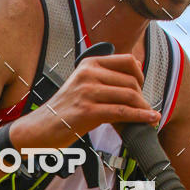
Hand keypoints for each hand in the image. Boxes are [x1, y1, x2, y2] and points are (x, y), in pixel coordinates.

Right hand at [12, 53, 160, 149]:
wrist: (39, 128)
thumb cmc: (62, 111)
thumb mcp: (81, 86)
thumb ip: (103, 80)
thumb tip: (134, 84)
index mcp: (88, 64)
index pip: (127, 61)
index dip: (141, 75)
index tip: (142, 88)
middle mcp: (88, 74)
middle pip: (131, 81)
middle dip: (142, 97)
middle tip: (144, 109)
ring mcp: (87, 92)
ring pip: (129, 96)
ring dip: (143, 108)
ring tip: (149, 116)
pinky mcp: (87, 111)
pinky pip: (122, 112)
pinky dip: (140, 117)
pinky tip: (149, 119)